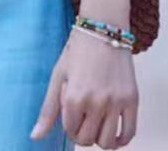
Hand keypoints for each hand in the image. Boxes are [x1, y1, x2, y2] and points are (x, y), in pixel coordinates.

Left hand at [30, 26, 138, 147]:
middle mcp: (95, 102)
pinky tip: (114, 133)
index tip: (72, 112)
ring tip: (97, 124)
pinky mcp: (132, 99)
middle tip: (84, 119)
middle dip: (83, 134)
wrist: (103, 29)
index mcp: (74, 97)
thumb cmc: (77, 51)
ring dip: (100, 138)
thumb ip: (48, 109)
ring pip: (108, 142)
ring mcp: (115, 102)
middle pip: (88, 140)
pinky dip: (121, 140)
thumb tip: (35, 137)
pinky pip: (130, 133)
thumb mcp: (58, 76)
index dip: (70, 125)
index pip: (71, 131)